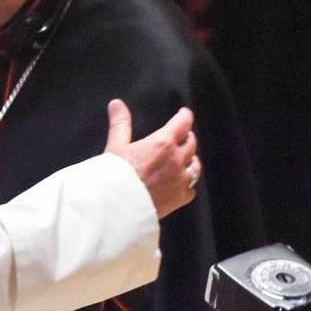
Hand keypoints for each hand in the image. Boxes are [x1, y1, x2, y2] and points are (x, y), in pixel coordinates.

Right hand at [105, 99, 200, 218]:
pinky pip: (191, 189)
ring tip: (185, 159)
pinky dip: (187, 185)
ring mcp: (180, 180)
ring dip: (190, 160)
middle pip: (191, 143)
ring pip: (195, 166)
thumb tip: (117, 103)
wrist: (117, 207)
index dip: (184, 116)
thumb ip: (120, 124)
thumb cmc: (115, 175)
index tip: (184, 114)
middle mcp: (177, 160)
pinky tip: (181, 185)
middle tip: (180, 137)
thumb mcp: (115, 146)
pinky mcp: (179, 199)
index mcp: (163, 143)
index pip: (183, 123)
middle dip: (186, 138)